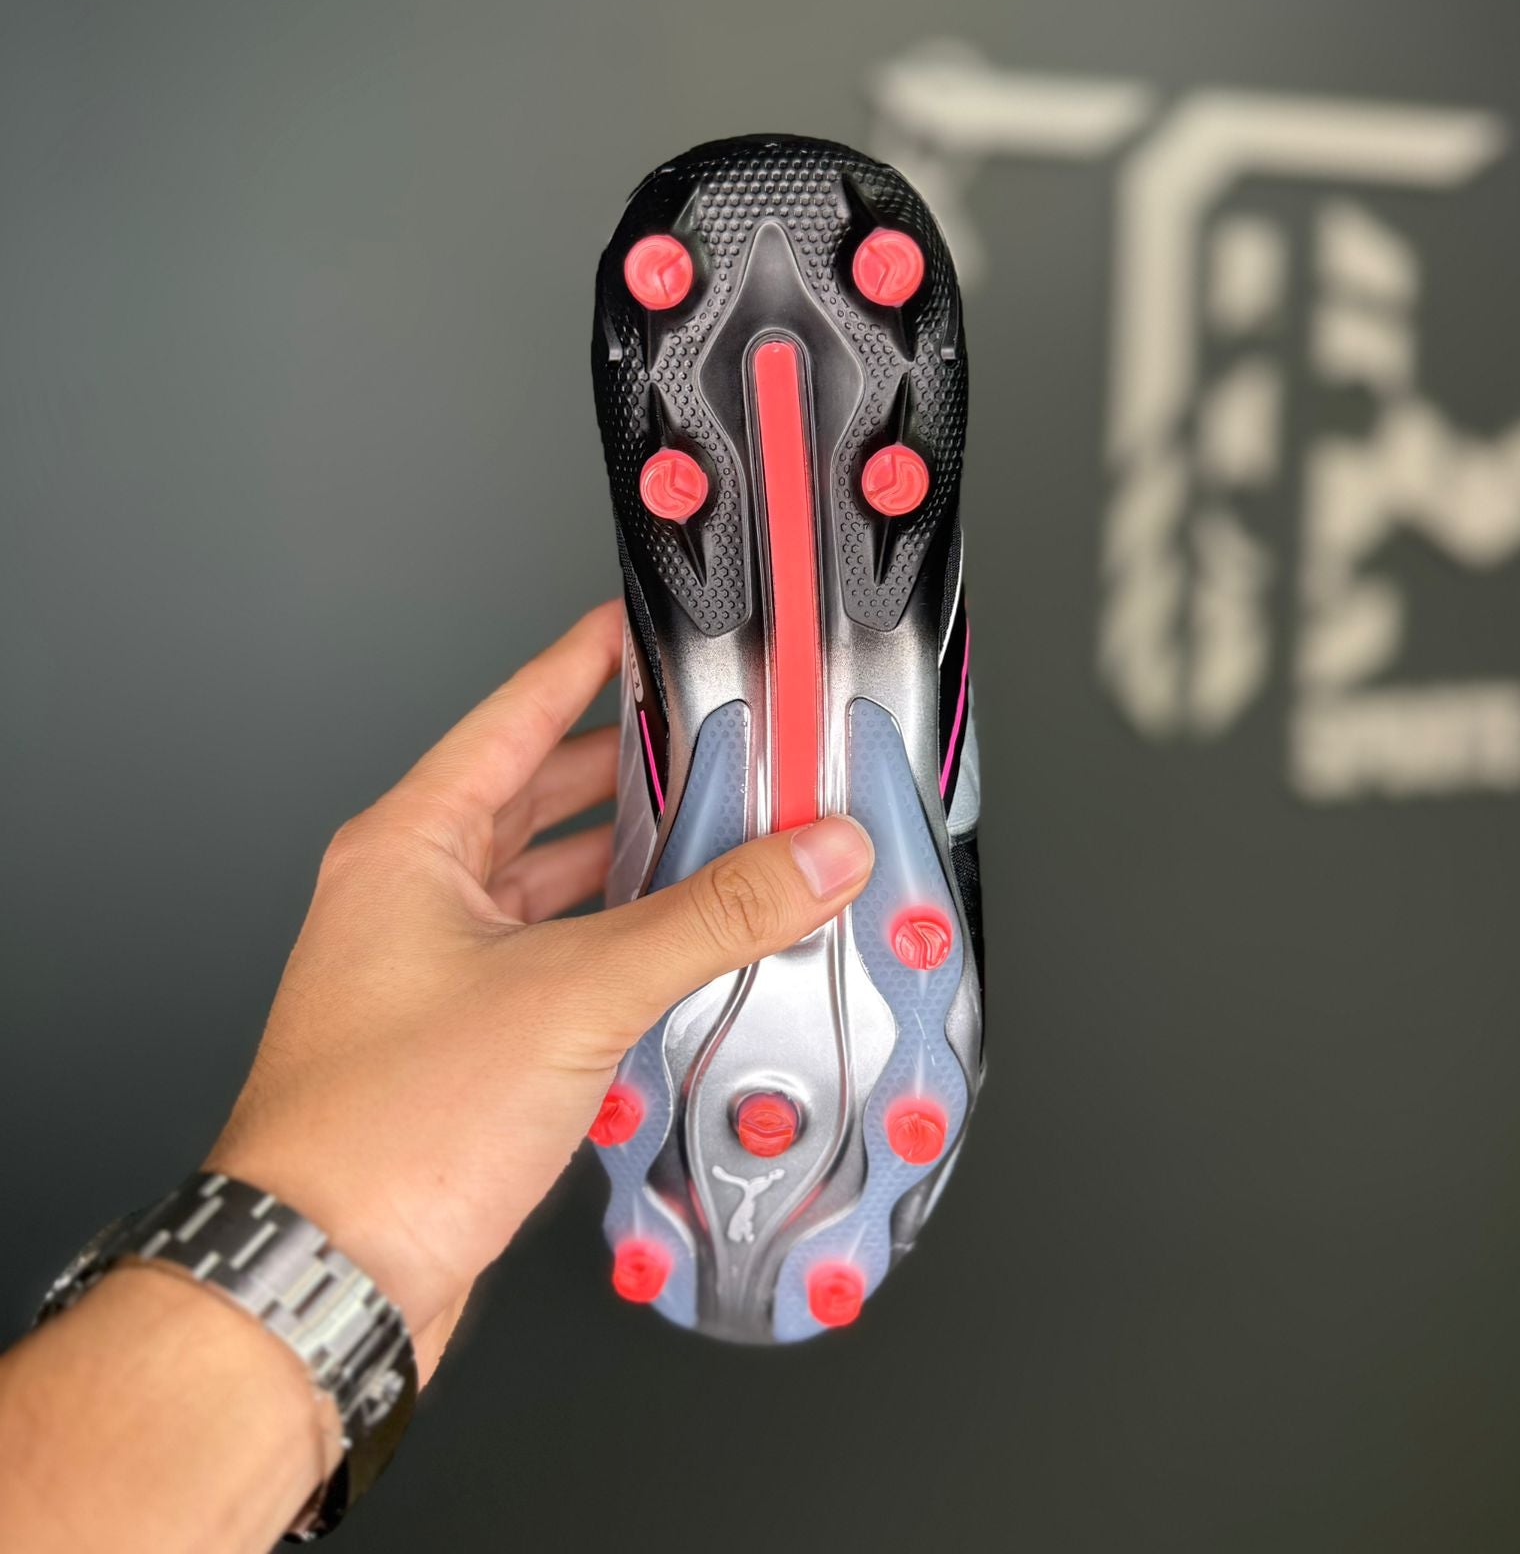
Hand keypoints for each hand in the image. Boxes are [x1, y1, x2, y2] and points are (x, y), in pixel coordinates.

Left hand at [208, 599, 872, 1377]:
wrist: (328, 1272)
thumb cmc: (385, 1129)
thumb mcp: (573, 994)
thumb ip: (708, 920)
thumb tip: (810, 859)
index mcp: (411, 848)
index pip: (514, 717)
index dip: (582, 664)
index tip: (637, 627)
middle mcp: (417, 900)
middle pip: (540, 799)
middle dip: (629, 771)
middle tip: (712, 741)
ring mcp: (441, 971)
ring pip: (555, 887)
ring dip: (633, 866)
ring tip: (722, 838)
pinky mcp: (471, 1039)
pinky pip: (561, 960)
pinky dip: (622, 945)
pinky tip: (684, 950)